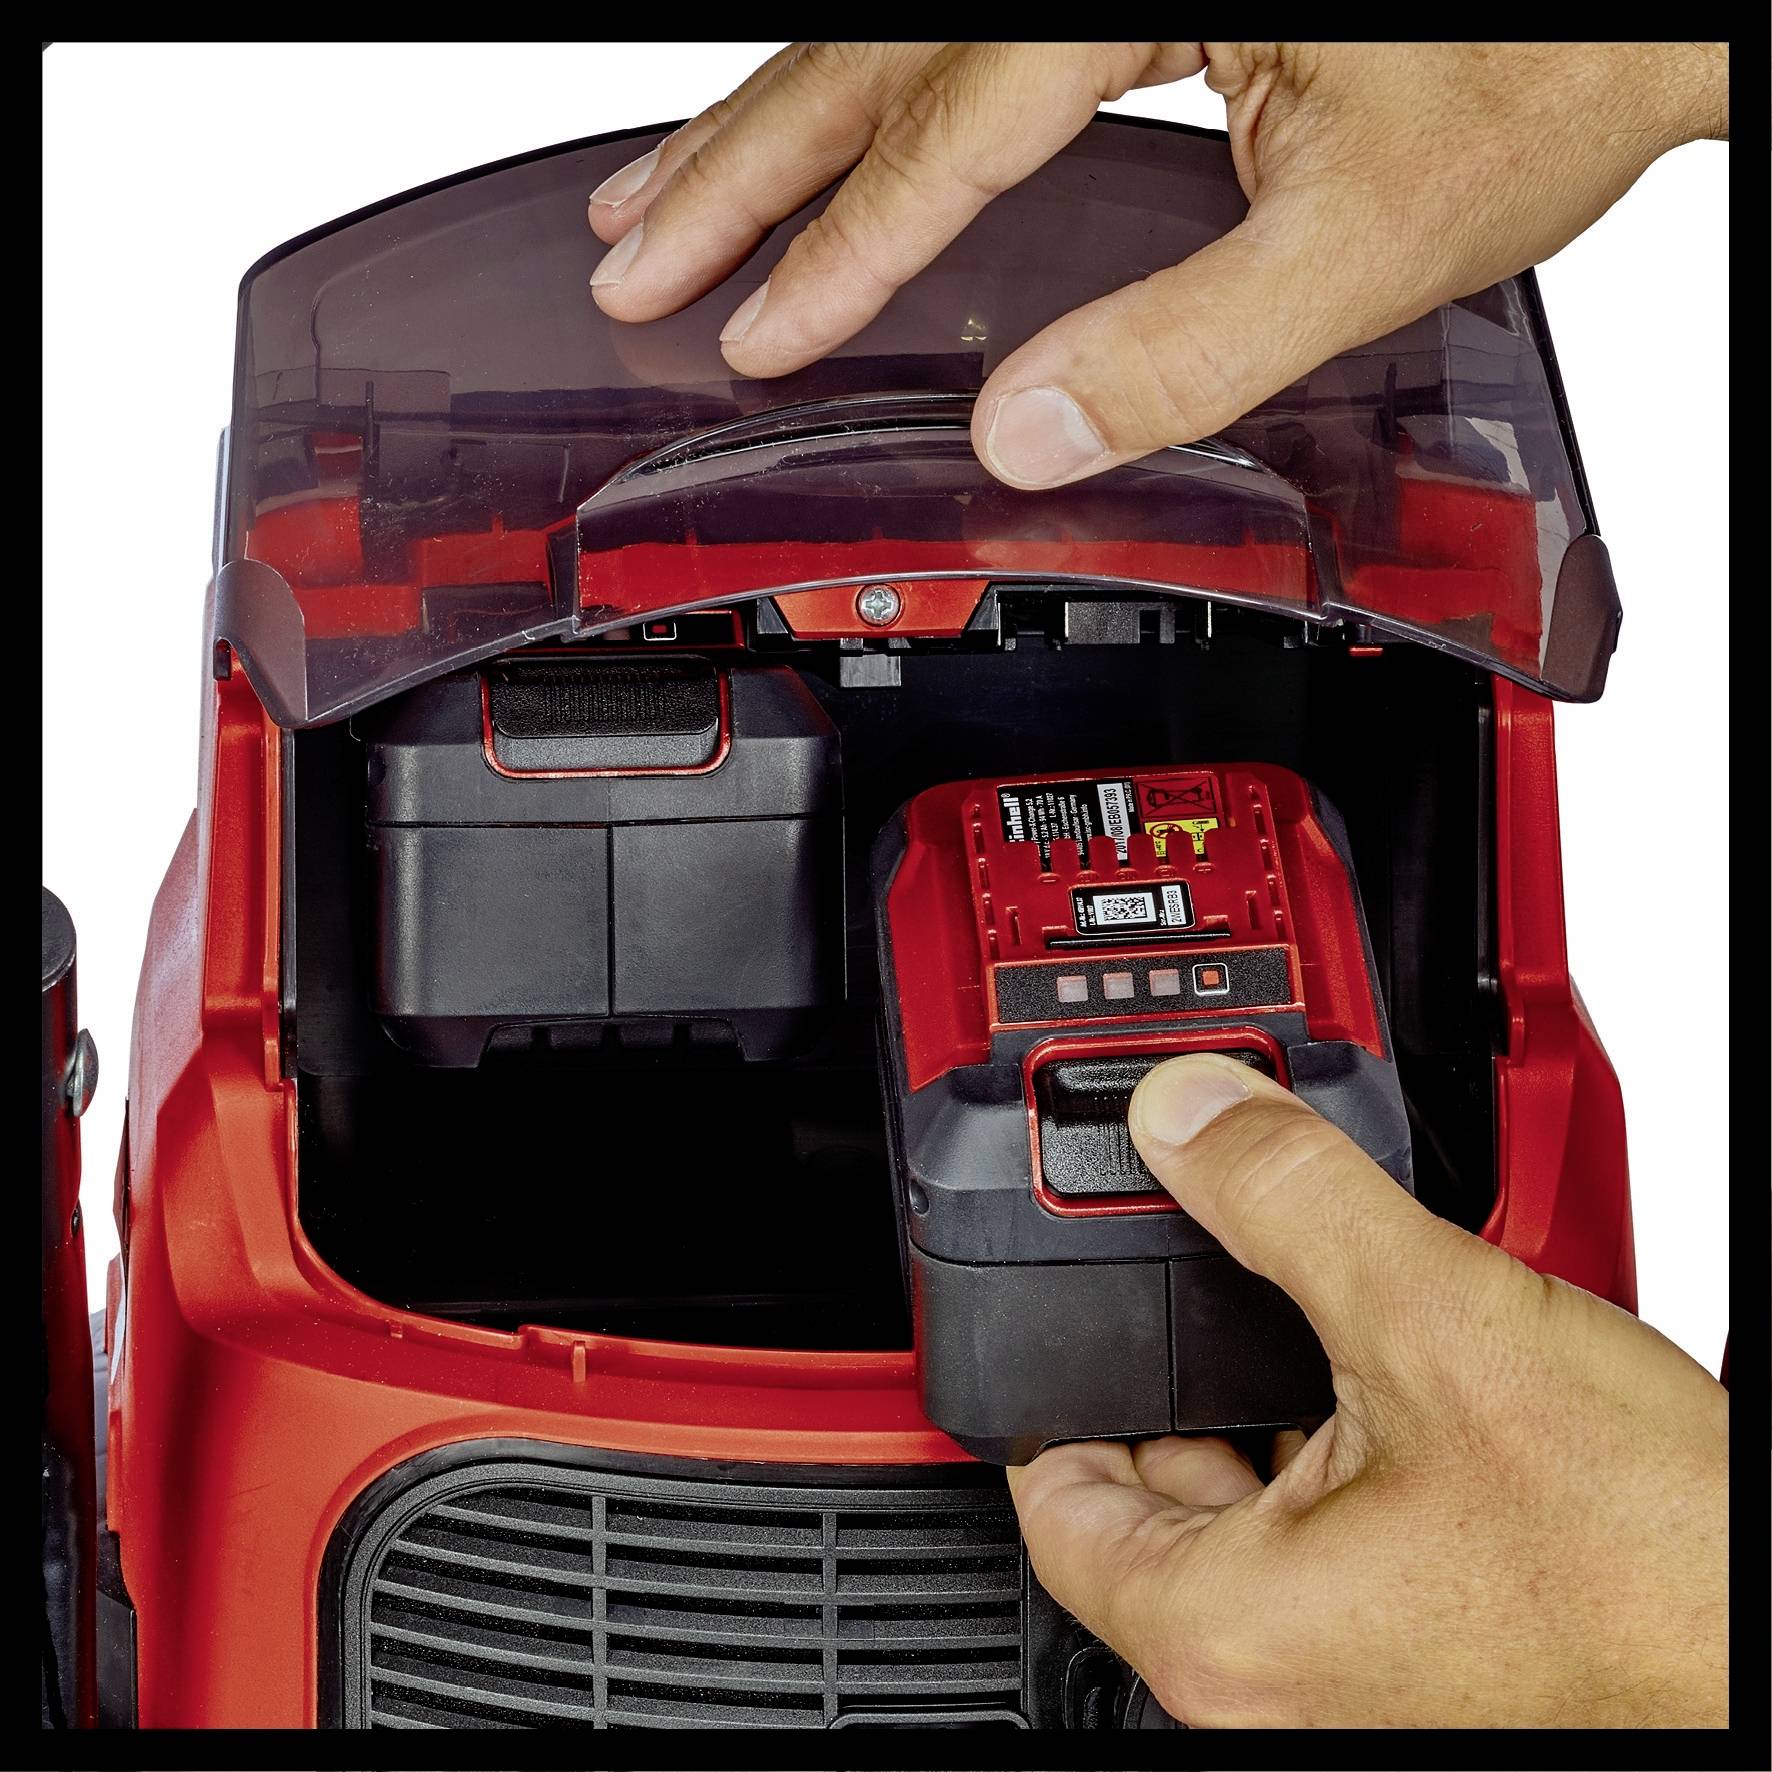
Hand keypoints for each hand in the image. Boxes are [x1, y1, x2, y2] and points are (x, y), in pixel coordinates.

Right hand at [587, 42, 1725, 488]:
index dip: (841, 246)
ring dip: (764, 114)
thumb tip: (1027, 438)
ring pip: (889, 20)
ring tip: (663, 191)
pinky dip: (864, 86)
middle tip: (627, 254)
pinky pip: (951, 26)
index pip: (946, 126)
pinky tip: (812, 126)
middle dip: (738, 165)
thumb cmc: (1548, 55)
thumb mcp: (1368, 235)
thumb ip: (1188, 347)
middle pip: (870, 43)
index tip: (752, 332)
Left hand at [1006, 1052, 1727, 1727]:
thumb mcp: (1436, 1322)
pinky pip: (1331, 1521)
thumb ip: (1286, 1198)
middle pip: (1153, 1483)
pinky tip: (1398, 1377)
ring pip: (1252, 1494)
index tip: (1062, 1294)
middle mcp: (1270, 1673)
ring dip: (1273, 1394)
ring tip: (1326, 1313)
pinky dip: (1342, 1438)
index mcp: (1221, 1629)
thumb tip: (1187, 1115)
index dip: (1050, 1371)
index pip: (1047, 1494)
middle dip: (1179, 1364)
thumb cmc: (1650, 1557)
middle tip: (1207, 1267)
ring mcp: (1347, 1665)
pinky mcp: (1421, 1641)